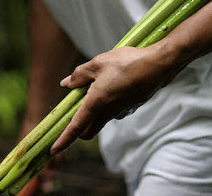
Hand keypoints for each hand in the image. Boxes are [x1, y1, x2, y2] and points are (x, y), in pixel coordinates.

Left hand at [51, 45, 178, 153]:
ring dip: (97, 109)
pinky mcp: (132, 106)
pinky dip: (110, 102)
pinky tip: (116, 82)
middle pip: (90, 129)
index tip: (53, 149)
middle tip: (76, 111)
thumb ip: (79, 74)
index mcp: (96, 103)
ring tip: (99, 84)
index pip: (75, 127)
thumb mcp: (98, 63)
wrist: (158, 65)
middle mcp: (109, 112)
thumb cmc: (127, 62)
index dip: (63, 140)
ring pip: (104, 117)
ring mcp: (122, 111)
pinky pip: (116, 108)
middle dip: (80, 129)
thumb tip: (67, 83)